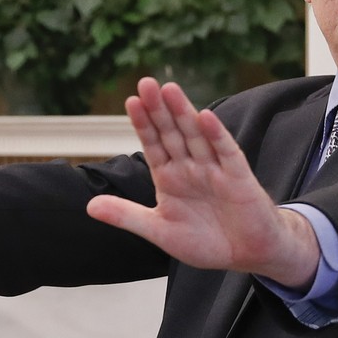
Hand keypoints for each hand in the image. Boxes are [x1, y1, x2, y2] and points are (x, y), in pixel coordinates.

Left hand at [86, 79, 320, 288]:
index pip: (153, 144)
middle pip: (172, 132)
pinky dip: (216, 135)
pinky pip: (225, 152)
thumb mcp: (160, 231)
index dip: (143, 123)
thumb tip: (89, 206)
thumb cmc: (206, 242)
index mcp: (170, 178)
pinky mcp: (238, 177)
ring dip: (183, 113)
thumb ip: (127, 216)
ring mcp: (215, 169)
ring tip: (169, 89)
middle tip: (146, 83)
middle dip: (159, 109)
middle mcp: (191, 167)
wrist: (248, 255)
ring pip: (196, 136)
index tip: (131, 101)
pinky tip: (204, 117)